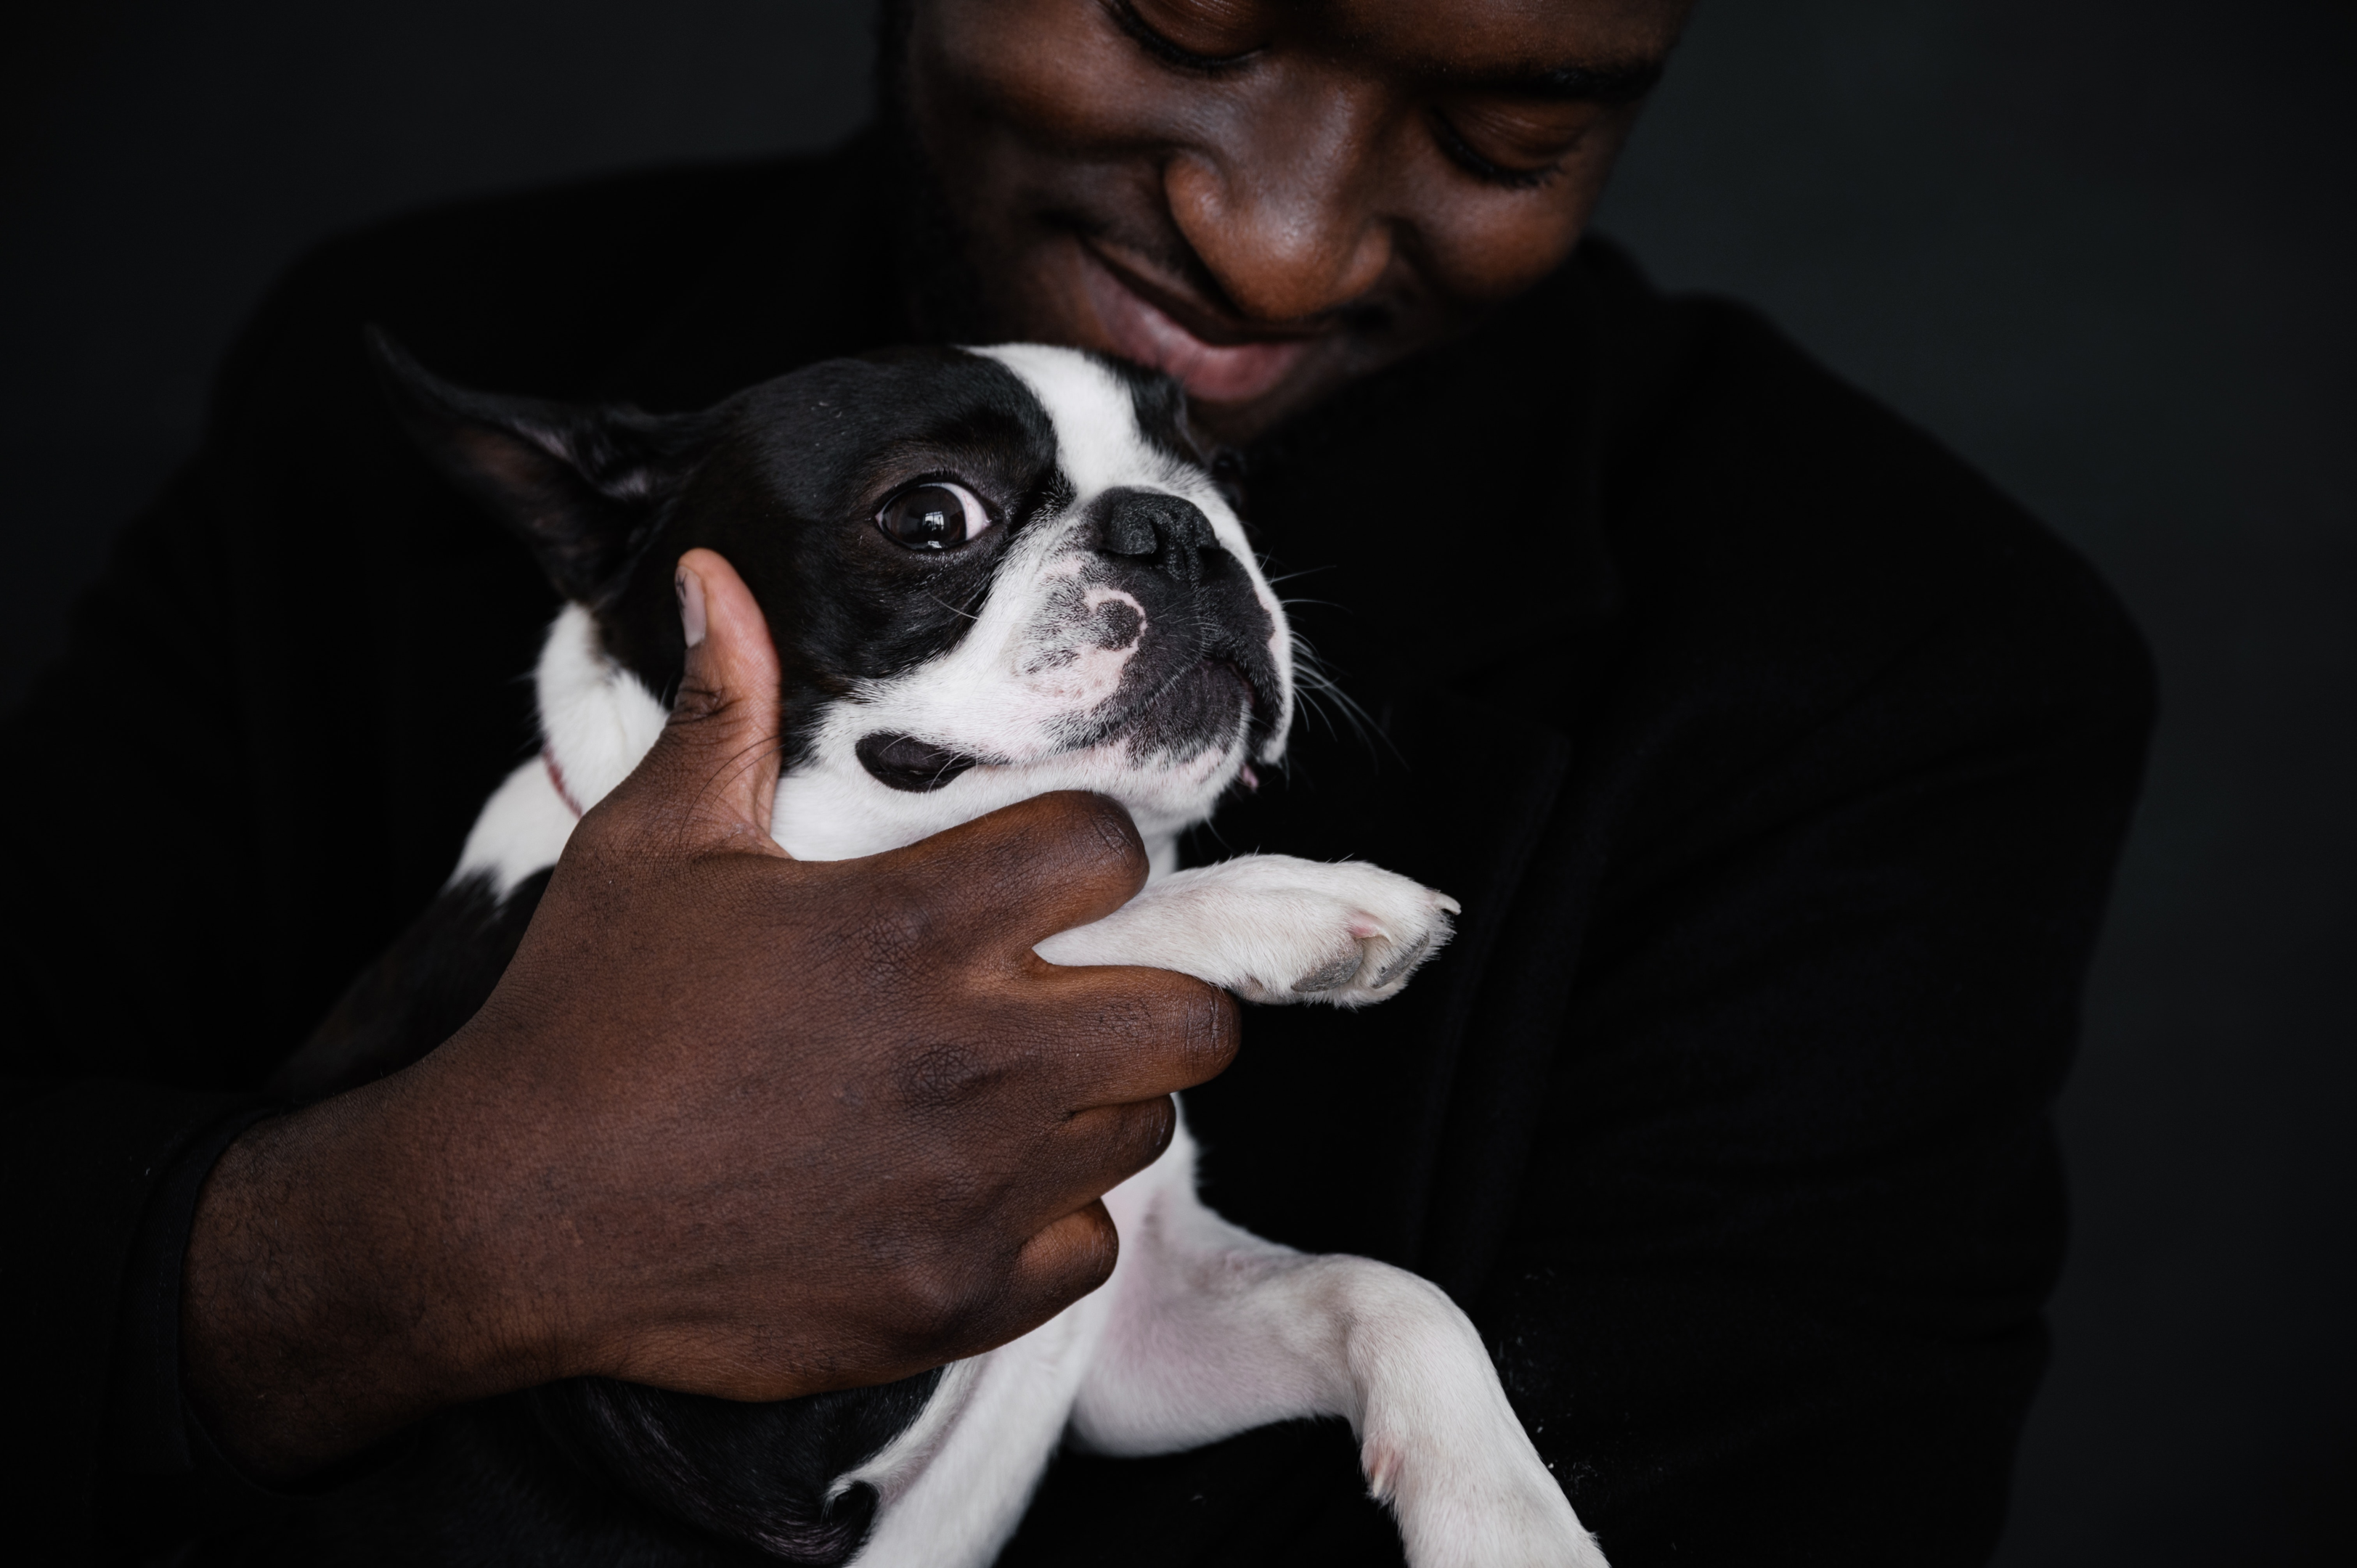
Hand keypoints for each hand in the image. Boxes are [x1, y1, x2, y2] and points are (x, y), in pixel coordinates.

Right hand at [182, 548, 1237, 1475]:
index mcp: (913, 926)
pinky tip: (976, 1194)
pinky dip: (1050, 1227)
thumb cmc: (582, 1013)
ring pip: (1145, 1130)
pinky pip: (1086, 1253)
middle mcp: (972, 1056)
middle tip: (1083, 992)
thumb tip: (717, 577)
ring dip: (1100, 1102)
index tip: (1049, 874)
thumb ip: (719, 708)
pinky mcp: (953, 1295)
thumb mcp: (649, 842)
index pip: (1111, 851)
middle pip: (1193, 1020)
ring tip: (1018, 1089)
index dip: (1094, 852)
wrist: (505, 1216)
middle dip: (1153, 992)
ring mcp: (972, 1188)